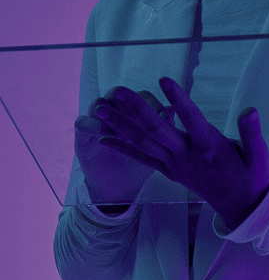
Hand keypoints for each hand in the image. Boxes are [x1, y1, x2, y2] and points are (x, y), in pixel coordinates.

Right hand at [74, 87, 175, 203]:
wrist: (119, 185)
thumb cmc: (142, 160)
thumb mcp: (157, 145)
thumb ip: (164, 128)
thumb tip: (174, 111)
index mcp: (133, 110)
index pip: (143, 96)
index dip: (154, 103)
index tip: (166, 118)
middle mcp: (114, 110)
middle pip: (119, 94)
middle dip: (131, 104)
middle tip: (141, 121)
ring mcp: (96, 121)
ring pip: (99, 104)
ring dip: (112, 116)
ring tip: (123, 132)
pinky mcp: (82, 135)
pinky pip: (82, 123)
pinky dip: (93, 127)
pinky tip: (103, 140)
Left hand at [96, 77, 268, 221]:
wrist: (242, 206)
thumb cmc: (251, 176)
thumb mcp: (259, 155)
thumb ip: (252, 133)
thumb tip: (250, 110)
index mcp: (209, 147)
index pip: (191, 119)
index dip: (178, 99)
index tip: (164, 79)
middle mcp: (186, 155)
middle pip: (156, 129)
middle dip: (134, 109)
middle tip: (116, 91)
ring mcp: (174, 164)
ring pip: (143, 142)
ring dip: (120, 125)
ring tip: (100, 108)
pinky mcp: (169, 171)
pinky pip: (141, 158)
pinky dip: (121, 147)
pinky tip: (103, 139)